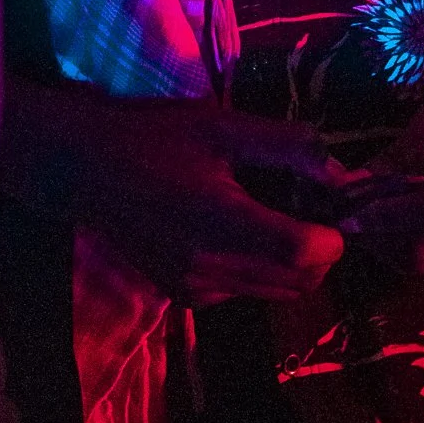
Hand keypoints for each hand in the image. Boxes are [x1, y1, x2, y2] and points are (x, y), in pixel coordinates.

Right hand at [1, 78, 349, 305]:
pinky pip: (246, 292)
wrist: (83, 169)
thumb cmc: (153, 137)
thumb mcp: (222, 126)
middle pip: (300, 282)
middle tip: (312, 207)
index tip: (333, 202)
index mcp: (222, 222)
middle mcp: (212, 269)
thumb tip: (340, 171)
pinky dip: (261, 269)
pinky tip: (241, 230)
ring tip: (278, 216)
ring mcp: (197, 289)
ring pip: (277, 292)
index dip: (333, 234)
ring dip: (294, 263)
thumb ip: (287, 145)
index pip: (305, 253)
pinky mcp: (185, 296)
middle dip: (320, 250)